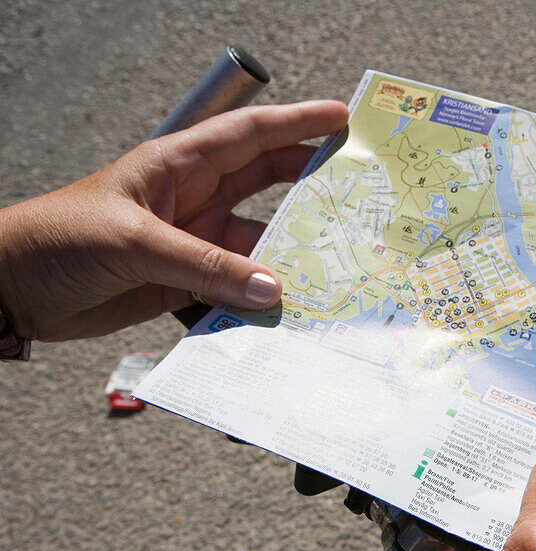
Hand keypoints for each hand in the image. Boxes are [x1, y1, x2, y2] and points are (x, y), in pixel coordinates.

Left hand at [0, 101, 347, 340]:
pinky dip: (263, 297)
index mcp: (177, 166)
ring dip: (291, 254)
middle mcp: (193, 199)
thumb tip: (272, 288)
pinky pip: (238, 286)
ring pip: (259, 242)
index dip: (298, 123)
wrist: (11, 291)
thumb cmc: (57, 241)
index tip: (343, 119)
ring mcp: (193, 242)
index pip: (249, 136)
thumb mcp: (132, 242)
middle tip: (361, 189)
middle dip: (312, 182)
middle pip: (267, 183)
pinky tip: (289, 307)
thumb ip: (205, 265)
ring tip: (335, 263)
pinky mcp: (186, 282)